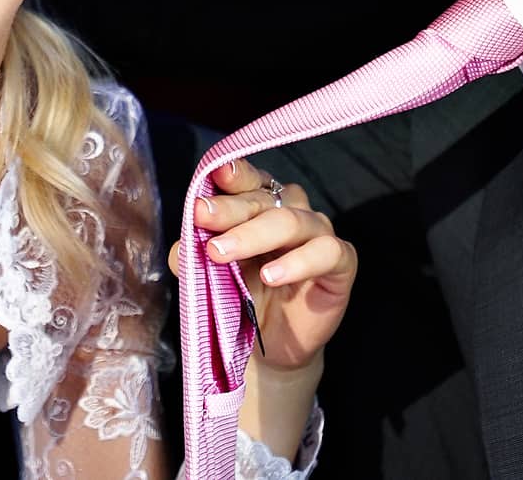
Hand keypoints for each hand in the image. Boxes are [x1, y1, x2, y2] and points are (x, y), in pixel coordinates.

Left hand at [171, 157, 357, 372]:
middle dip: (229, 209)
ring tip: (222, 253)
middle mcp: (291, 209)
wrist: (272, 347)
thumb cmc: (243, 298)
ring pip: (290, 221)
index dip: (232, 175)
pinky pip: (325, 252)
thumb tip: (180, 248)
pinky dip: (298, 262)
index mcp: (260, 203)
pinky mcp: (342, 260)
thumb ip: (194, 256)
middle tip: (201, 217)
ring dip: (253, 235)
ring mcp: (318, 232)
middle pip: (261, 199)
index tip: (214, 175)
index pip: (246, 180)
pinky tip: (273, 275)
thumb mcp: (212, 276)